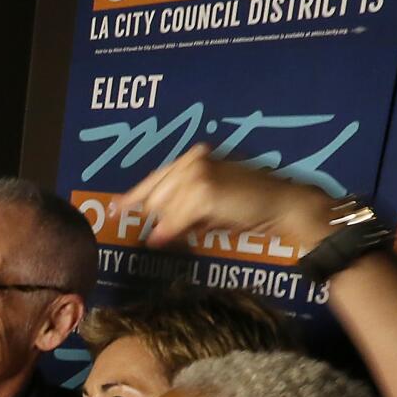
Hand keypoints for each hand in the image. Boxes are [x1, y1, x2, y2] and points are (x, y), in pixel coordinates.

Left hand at [114, 145, 332, 252]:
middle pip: (156, 192)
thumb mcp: (210, 205)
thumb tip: (155, 231)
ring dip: (168, 225)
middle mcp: (193, 160)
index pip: (157, 177)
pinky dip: (170, 232)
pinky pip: (176, 219)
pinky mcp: (203, 191)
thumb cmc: (249, 207)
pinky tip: (163, 240)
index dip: (135, 194)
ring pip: (165, 208)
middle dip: (151, 214)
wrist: (281, 204)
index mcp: (195, 157)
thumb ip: (182, 211)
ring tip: (178, 234)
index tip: (116, 207)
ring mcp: (197, 174)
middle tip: (144, 231)